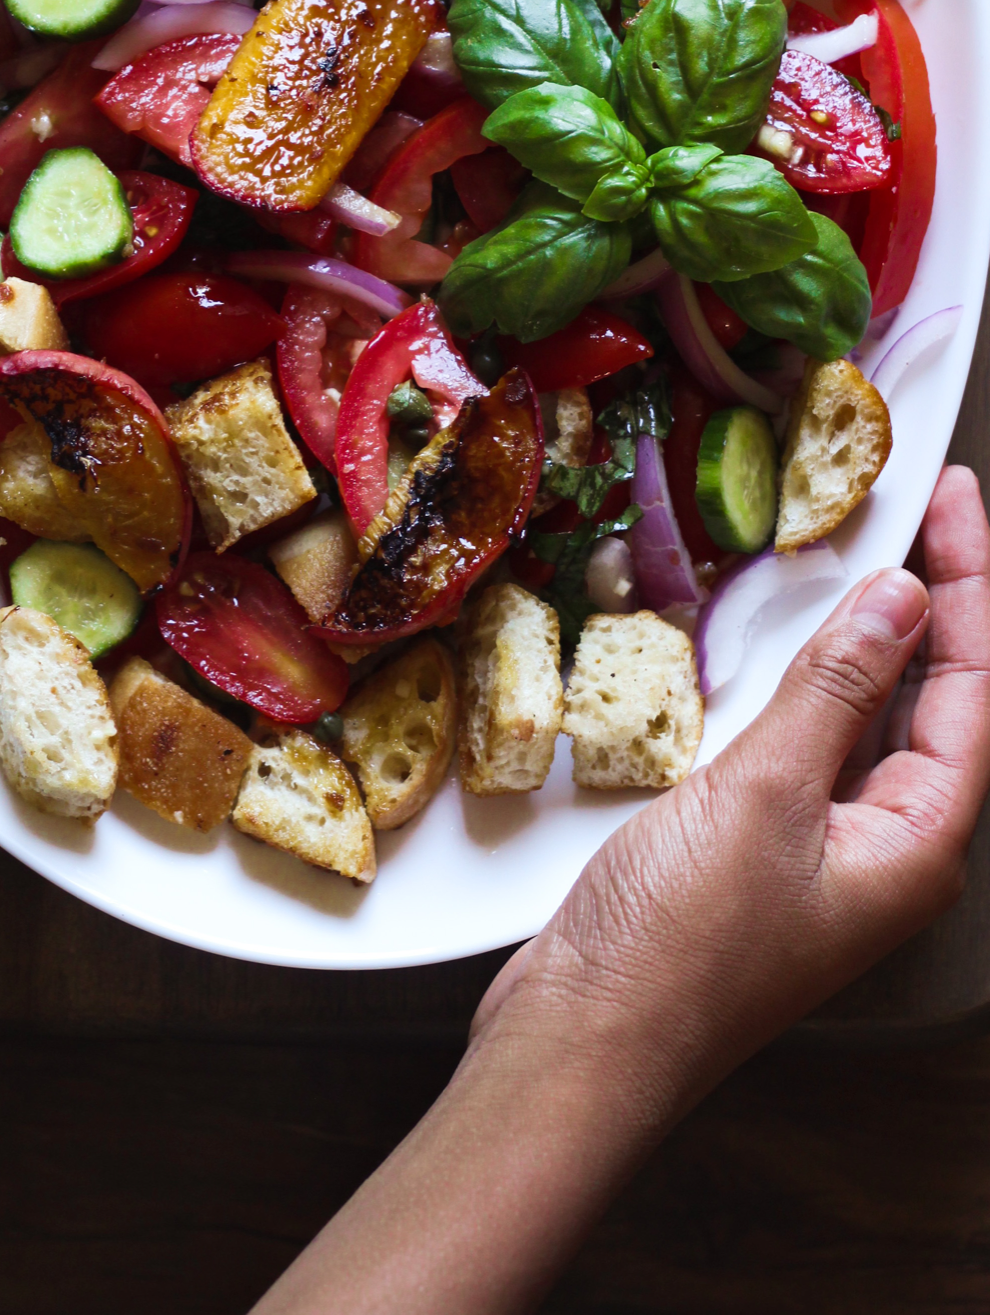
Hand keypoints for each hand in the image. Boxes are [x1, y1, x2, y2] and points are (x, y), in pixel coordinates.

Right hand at [257, 467, 989, 1314]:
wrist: (585, 1038)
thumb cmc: (679, 943)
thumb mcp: (766, 792)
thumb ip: (835, 688)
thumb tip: (902, 597)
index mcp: (918, 843)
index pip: (972, 685)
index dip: (969, 582)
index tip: (954, 497)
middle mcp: (887, 846)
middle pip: (934, 698)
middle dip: (930, 600)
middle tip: (918, 505)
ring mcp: (825, 850)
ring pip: (870, 717)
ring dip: (867, 636)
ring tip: (860, 549)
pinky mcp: (763, 849)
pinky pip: (808, 744)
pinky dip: (807, 681)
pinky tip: (787, 643)